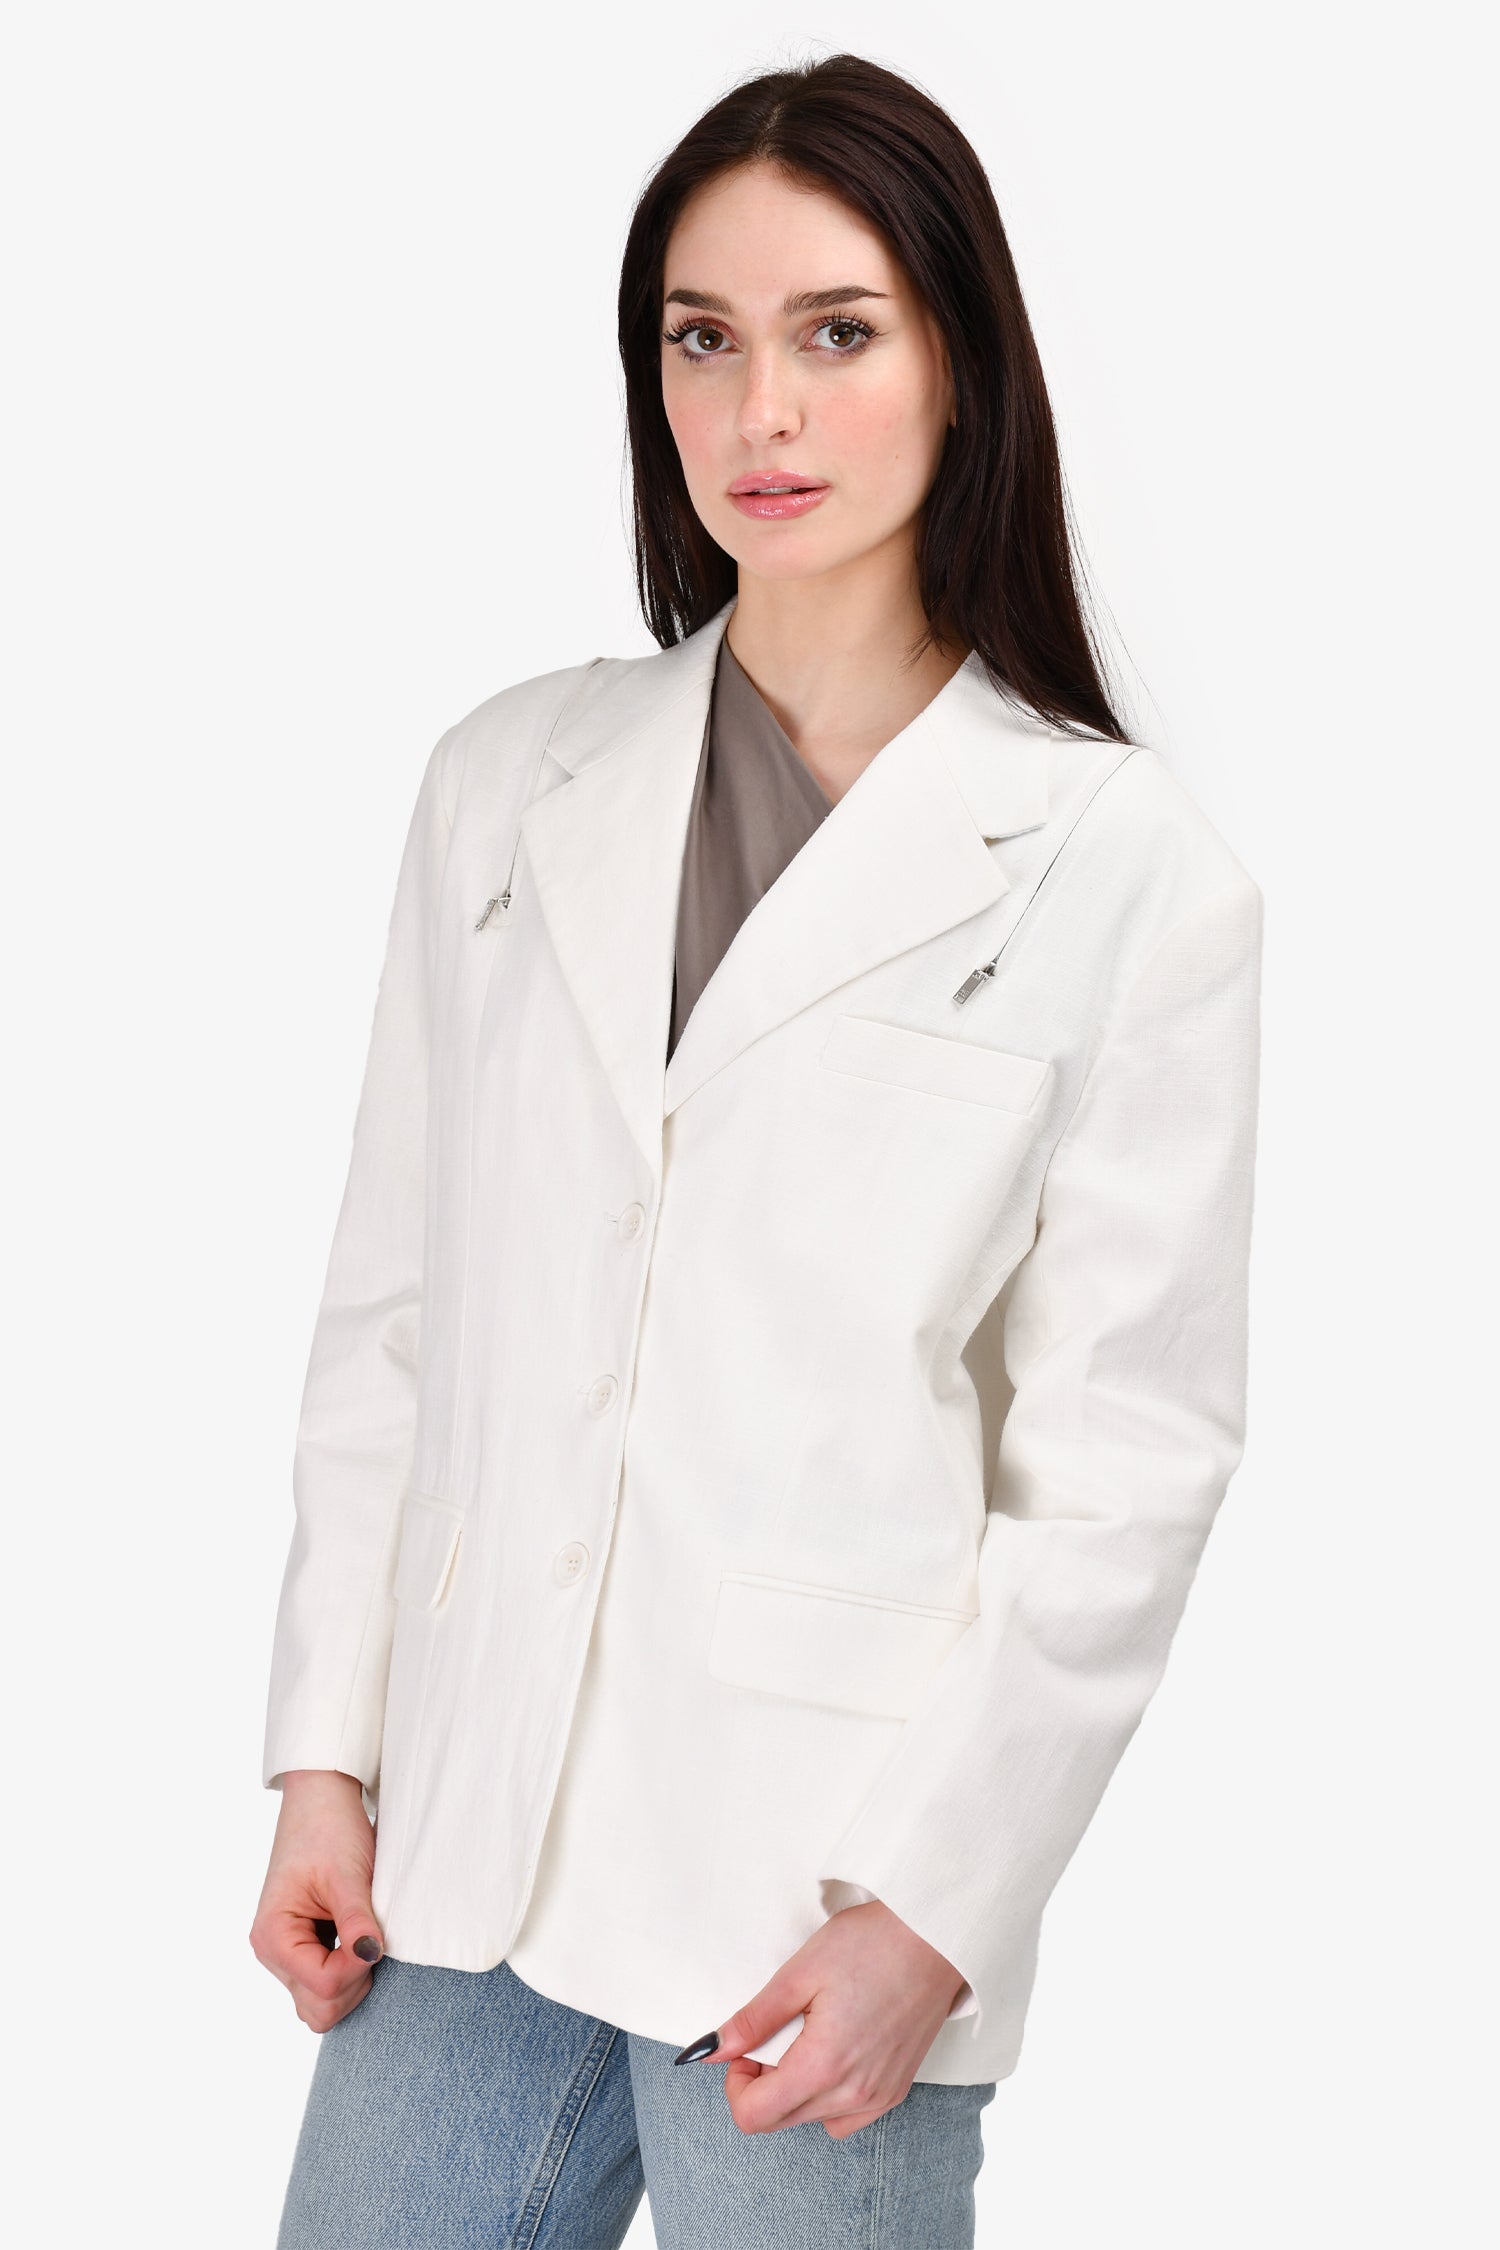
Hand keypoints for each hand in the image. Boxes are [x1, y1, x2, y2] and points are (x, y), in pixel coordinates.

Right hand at [249, 1769, 384, 2031]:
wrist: (322, 1800)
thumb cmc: (329, 1829)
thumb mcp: (347, 1875)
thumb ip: (356, 1921)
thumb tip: (370, 1957)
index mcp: (274, 1937)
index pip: (322, 1987)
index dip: (356, 1969)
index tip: (374, 1936)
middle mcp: (274, 1953)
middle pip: (319, 2009)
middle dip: (354, 1984)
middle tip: (372, 1939)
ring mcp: (288, 1954)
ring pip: (323, 2004)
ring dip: (352, 1980)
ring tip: (365, 1936)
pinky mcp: (304, 1949)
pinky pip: (326, 1984)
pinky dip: (349, 1972)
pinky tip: (360, 1940)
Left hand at [691, 1901, 968, 2137]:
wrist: (938, 1937)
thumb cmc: (872, 1943)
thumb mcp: (800, 1972)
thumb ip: (753, 2019)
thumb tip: (711, 2048)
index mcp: (823, 2067)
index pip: (753, 2117)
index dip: (736, 2082)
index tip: (748, 2044)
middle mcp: (853, 2095)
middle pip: (779, 2121)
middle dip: (762, 2083)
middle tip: (775, 2031)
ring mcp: (879, 2097)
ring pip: (812, 2120)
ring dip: (795, 2090)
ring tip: (808, 2037)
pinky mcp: (896, 2090)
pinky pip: (847, 2117)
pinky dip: (829, 2097)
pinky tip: (836, 2053)